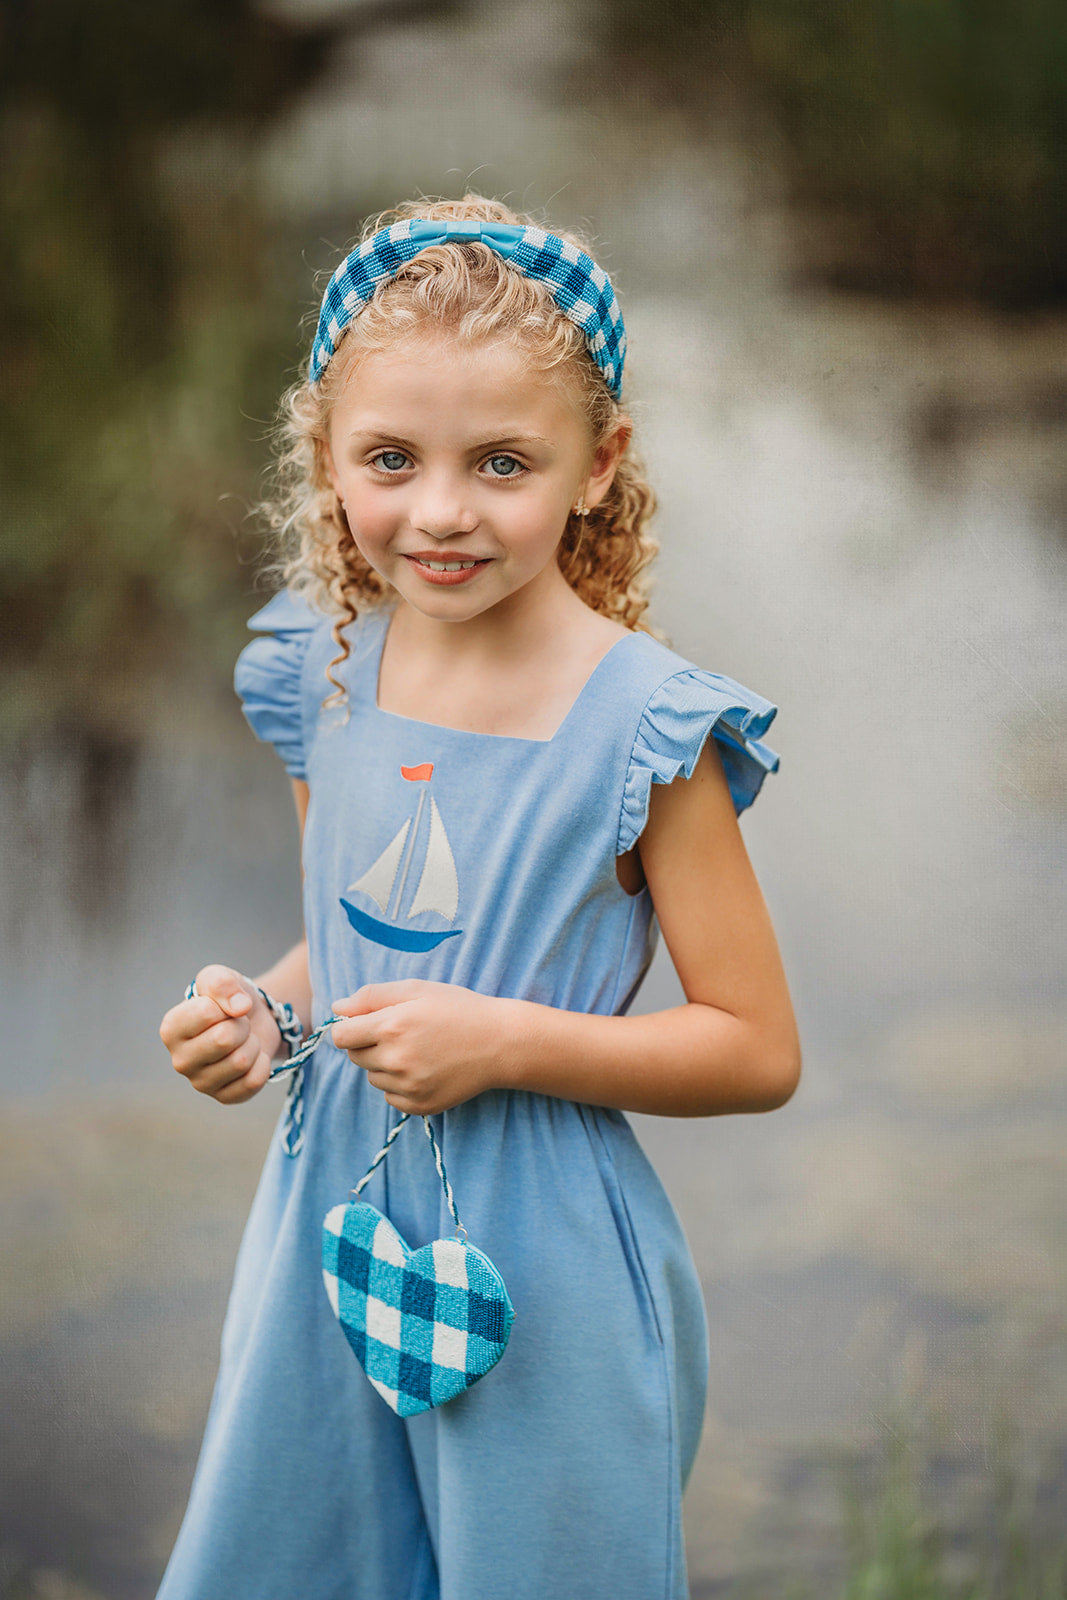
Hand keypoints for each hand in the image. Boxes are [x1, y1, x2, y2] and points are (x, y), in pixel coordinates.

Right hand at [159, 964, 280, 1104]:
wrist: (253, 1021)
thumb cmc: (229, 999)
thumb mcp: (220, 977)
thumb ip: (222, 983)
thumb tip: (239, 1007)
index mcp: (171, 1030)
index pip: (206, 1013)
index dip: (226, 1004)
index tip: (224, 1007)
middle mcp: (180, 1060)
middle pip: (224, 1040)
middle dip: (241, 1026)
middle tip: (239, 1025)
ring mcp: (200, 1083)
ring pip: (240, 1061)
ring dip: (252, 1044)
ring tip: (245, 1040)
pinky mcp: (224, 1097)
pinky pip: (253, 1081)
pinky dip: (262, 1064)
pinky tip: (253, 1058)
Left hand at [330, 980, 515, 1114]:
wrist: (501, 1043)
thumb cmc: (458, 1009)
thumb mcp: (417, 989)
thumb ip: (371, 996)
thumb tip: (336, 1007)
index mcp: (391, 1026)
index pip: (340, 1036)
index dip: (350, 1027)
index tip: (366, 1023)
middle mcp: (396, 1060)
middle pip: (355, 1057)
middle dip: (369, 1044)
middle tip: (401, 1033)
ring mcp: (408, 1087)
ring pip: (373, 1078)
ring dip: (385, 1065)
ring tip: (418, 1050)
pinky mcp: (420, 1106)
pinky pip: (390, 1098)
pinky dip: (400, 1086)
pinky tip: (426, 1069)